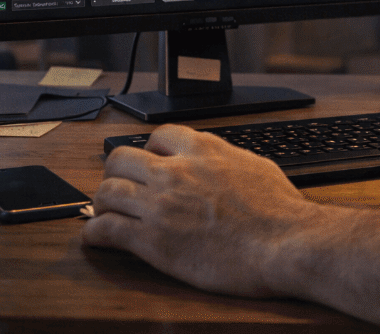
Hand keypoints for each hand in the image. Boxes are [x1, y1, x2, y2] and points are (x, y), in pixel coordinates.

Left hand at [82, 124, 318, 297]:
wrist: (284, 242)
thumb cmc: (280, 211)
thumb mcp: (257, 167)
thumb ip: (229, 159)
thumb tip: (224, 161)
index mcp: (204, 150)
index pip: (158, 136)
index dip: (151, 151)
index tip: (151, 164)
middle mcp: (176, 172)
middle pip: (120, 158)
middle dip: (118, 172)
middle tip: (123, 186)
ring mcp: (160, 205)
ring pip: (107, 191)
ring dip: (104, 202)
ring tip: (109, 212)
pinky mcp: (152, 240)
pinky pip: (105, 229)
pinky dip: (96, 233)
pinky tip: (99, 237)